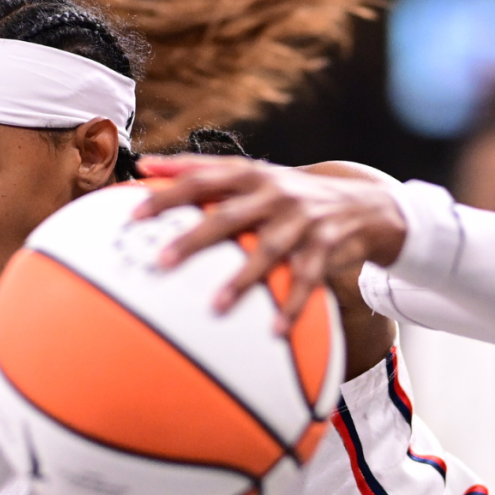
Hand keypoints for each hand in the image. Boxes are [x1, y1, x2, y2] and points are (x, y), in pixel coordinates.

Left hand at [133, 155, 406, 333]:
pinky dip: (292, 304)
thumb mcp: (251, 175)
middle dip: (194, 238)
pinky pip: (307, 278)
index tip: (134, 215)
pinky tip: (275, 329)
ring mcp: (302, 218)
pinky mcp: (326, 244)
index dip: (168, 194)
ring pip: (268, 250)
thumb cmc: (288, 193)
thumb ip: (200, 171)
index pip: (202, 178)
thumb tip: (144, 165)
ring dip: (242, 279)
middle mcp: (275, 192)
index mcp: (250, 174)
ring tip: (216, 306)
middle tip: (162, 262)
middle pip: (229, 215)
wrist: (360, 201)